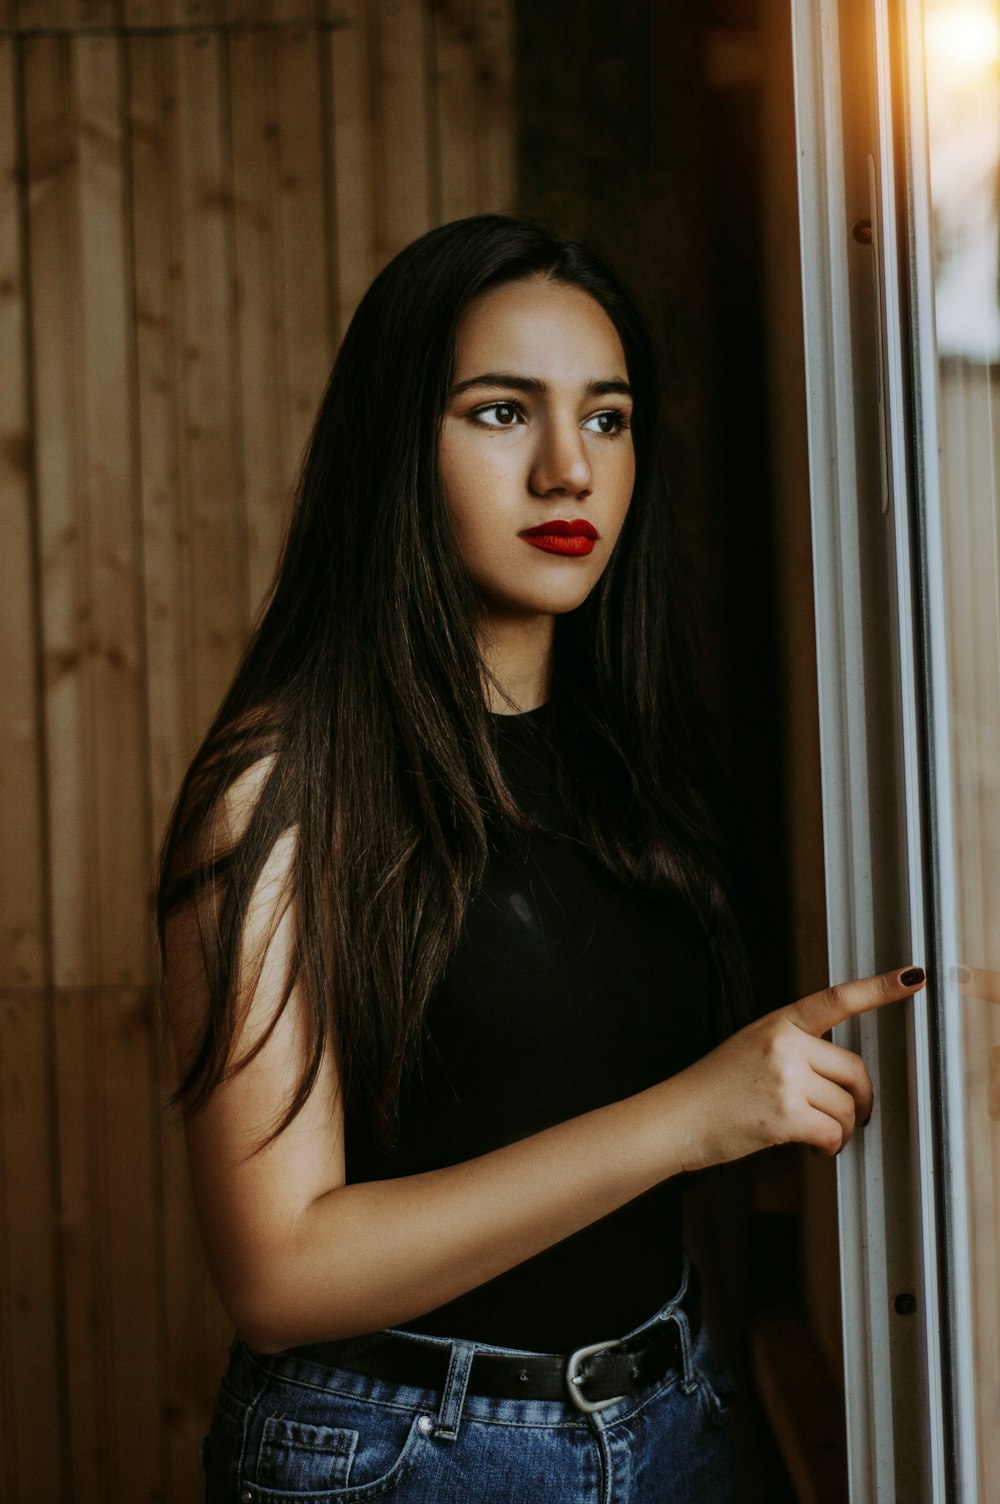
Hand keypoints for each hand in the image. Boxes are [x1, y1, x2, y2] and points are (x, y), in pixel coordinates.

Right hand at [676, 967, 925, 1169]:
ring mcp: (785, 1078)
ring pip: (847, 1107)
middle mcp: (785, 1044)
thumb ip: (794, 1048)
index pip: (837, 999)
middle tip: (853, 1115)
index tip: (912, 979)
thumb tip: (842, 1078)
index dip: (879, 989)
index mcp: (778, 1022)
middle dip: (861, 1100)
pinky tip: (814, 1148)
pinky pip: (833, 1132)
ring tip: (818, 1134)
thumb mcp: (751, 1047)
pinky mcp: (785, 1114)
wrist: (678, 1117)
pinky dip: (830, 1147)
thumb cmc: (713, 1089)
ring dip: (841, 1129)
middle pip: (855, 1070)